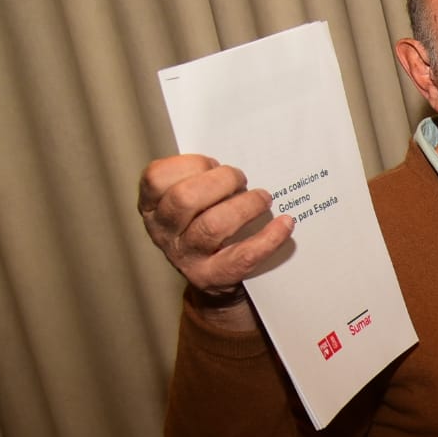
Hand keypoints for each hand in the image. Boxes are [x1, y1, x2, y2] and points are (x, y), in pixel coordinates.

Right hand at [136, 155, 292, 326]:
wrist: (213, 277)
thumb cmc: (204, 224)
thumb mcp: (192, 200)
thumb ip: (201, 179)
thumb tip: (242, 159)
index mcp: (152, 206)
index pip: (156, 177)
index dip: (190, 164)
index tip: (212, 164)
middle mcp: (163, 232)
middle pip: (185, 199)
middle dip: (221, 181)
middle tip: (241, 179)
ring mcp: (185, 257)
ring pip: (213, 226)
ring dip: (245, 206)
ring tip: (263, 198)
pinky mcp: (213, 276)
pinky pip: (243, 256)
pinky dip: (269, 237)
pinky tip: (285, 223)